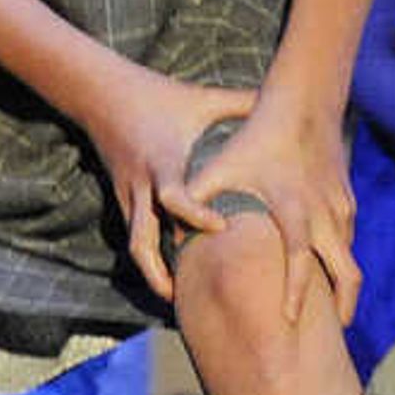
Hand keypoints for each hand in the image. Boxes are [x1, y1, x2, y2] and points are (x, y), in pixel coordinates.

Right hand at [77, 63, 260, 300]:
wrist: (102, 95)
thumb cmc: (162, 96)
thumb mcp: (204, 98)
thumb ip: (244, 104)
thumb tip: (292, 100)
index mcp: (165, 162)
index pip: (174, 196)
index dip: (196, 215)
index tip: (223, 229)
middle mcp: (144, 185)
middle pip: (142, 240)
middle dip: (162, 272)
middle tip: (192, 297)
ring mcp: (130, 196)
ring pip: (136, 246)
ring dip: (154, 275)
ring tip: (178, 300)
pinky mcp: (123, 201)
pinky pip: (135, 237)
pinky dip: (152, 258)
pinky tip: (172, 276)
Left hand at [182, 96, 362, 327]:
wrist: (305, 101)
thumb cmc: (258, 136)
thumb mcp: (221, 165)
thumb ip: (195, 197)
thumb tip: (170, 229)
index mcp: (294, 210)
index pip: (300, 262)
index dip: (296, 294)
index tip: (290, 323)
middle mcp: (324, 213)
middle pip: (347, 270)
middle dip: (343, 305)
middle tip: (333, 333)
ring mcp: (340, 207)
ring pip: (349, 256)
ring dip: (342, 283)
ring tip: (329, 311)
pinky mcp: (347, 199)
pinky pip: (348, 237)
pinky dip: (342, 258)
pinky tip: (328, 271)